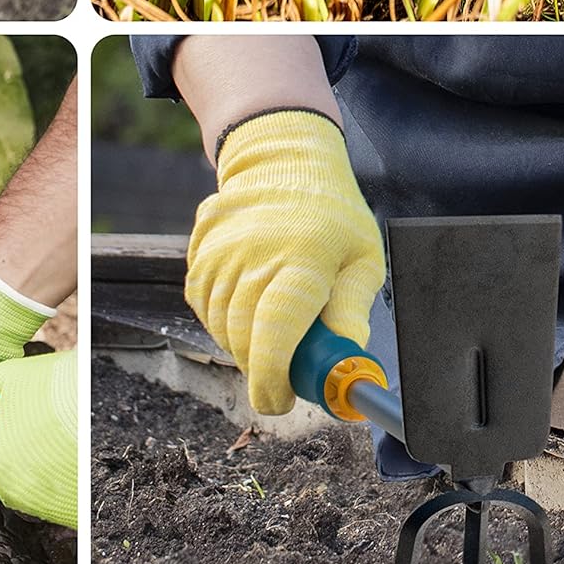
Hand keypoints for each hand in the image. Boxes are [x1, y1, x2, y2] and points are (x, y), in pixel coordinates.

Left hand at [0, 349, 76, 527]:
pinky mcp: (71, 513)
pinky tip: (70, 457)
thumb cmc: (55, 385)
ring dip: (37, 476)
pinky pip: (57, 505)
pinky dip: (62, 488)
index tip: (7, 437)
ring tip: (56, 440)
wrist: (109, 401)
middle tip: (36, 433)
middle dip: (13, 467)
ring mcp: (43, 505)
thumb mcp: (3, 381)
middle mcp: (10, 490)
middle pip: (2, 488)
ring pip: (29, 496)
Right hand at [186, 109, 383, 414]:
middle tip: (280, 378)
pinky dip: (219, 317)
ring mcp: (221, 247)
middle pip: (244, 334)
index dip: (272, 377)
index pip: (276, 330)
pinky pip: (201, 300)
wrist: (285, 161)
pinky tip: (244, 308)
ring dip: (240, 343)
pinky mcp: (200, 245)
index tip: (279, 401)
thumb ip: (354, 307)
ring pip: (219, 322)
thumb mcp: (363, 258)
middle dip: (259, 369)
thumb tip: (348, 355)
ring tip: (267, 336)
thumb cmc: (335, 217)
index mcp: (304, 257)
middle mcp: (255, 252)